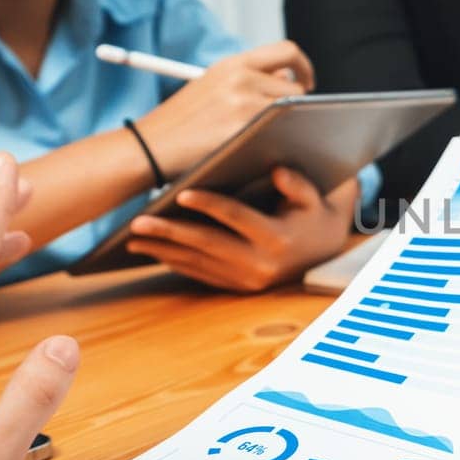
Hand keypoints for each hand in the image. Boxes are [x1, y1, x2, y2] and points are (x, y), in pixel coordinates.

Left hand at [127, 170, 358, 291]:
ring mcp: (248, 280)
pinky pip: (202, 276)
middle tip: (137, 224)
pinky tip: (155, 252)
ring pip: (199, 264)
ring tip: (133, 240)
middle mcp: (261, 264)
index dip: (208, 205)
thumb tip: (277, 171)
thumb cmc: (315, 215)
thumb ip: (297, 185)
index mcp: (278, 238)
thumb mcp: (315, 198)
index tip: (180, 194)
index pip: (236, 218)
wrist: (326, 253)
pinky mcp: (239, 289)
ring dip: (164, 252)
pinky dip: (176, 264)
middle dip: (170, 234)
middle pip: (207, 245)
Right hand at [134, 41, 314, 176]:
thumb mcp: (210, 87)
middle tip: (288, 121)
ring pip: (290, 111)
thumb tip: (285, 82)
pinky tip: (269, 151)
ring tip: (273, 137)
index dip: (304, 67)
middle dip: (296, 104)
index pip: (287, 52)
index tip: (306, 84)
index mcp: (232, 64)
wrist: (148, 148)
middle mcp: (241, 78)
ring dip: (288, 124)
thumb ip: (246, 80)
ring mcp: (244, 104)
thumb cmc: (179, 125)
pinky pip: (280, 134)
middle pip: (295, 87)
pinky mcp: (244, 131)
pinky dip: (279, 141)